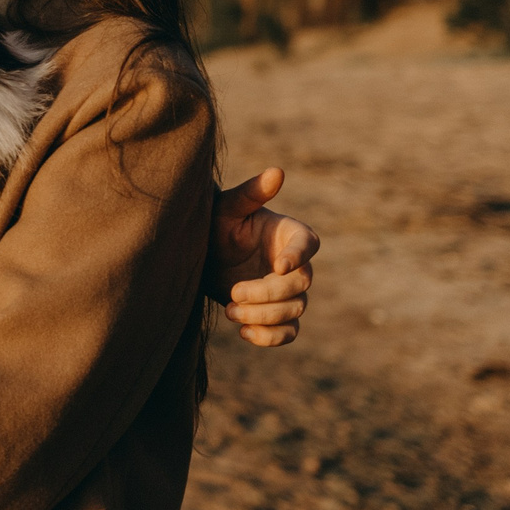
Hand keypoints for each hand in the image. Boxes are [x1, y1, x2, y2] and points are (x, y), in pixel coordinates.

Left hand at [208, 167, 317, 347]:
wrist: (202, 255)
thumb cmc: (216, 223)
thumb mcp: (228, 207)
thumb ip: (251, 193)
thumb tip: (277, 171)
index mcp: (290, 234)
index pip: (308, 245)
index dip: (298, 257)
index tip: (277, 266)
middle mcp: (295, 264)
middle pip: (300, 285)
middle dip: (268, 293)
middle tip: (233, 293)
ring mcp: (288, 291)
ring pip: (295, 311)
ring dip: (264, 316)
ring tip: (230, 310)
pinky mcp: (277, 315)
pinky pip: (288, 333)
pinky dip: (270, 338)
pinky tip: (243, 332)